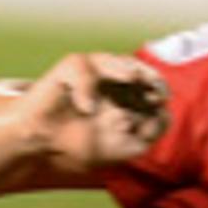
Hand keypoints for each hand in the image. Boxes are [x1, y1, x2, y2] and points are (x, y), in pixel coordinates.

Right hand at [6, 51, 169, 171]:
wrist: (42, 148)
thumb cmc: (81, 143)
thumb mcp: (122, 147)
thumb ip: (148, 135)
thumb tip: (164, 115)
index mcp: (125, 95)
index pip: (147, 84)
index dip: (158, 87)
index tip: (163, 99)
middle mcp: (109, 80)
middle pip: (133, 66)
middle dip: (147, 74)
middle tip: (155, 86)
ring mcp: (88, 73)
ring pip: (109, 59)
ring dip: (122, 67)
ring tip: (132, 77)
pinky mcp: (67, 70)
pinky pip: (81, 68)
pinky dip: (85, 87)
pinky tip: (87, 108)